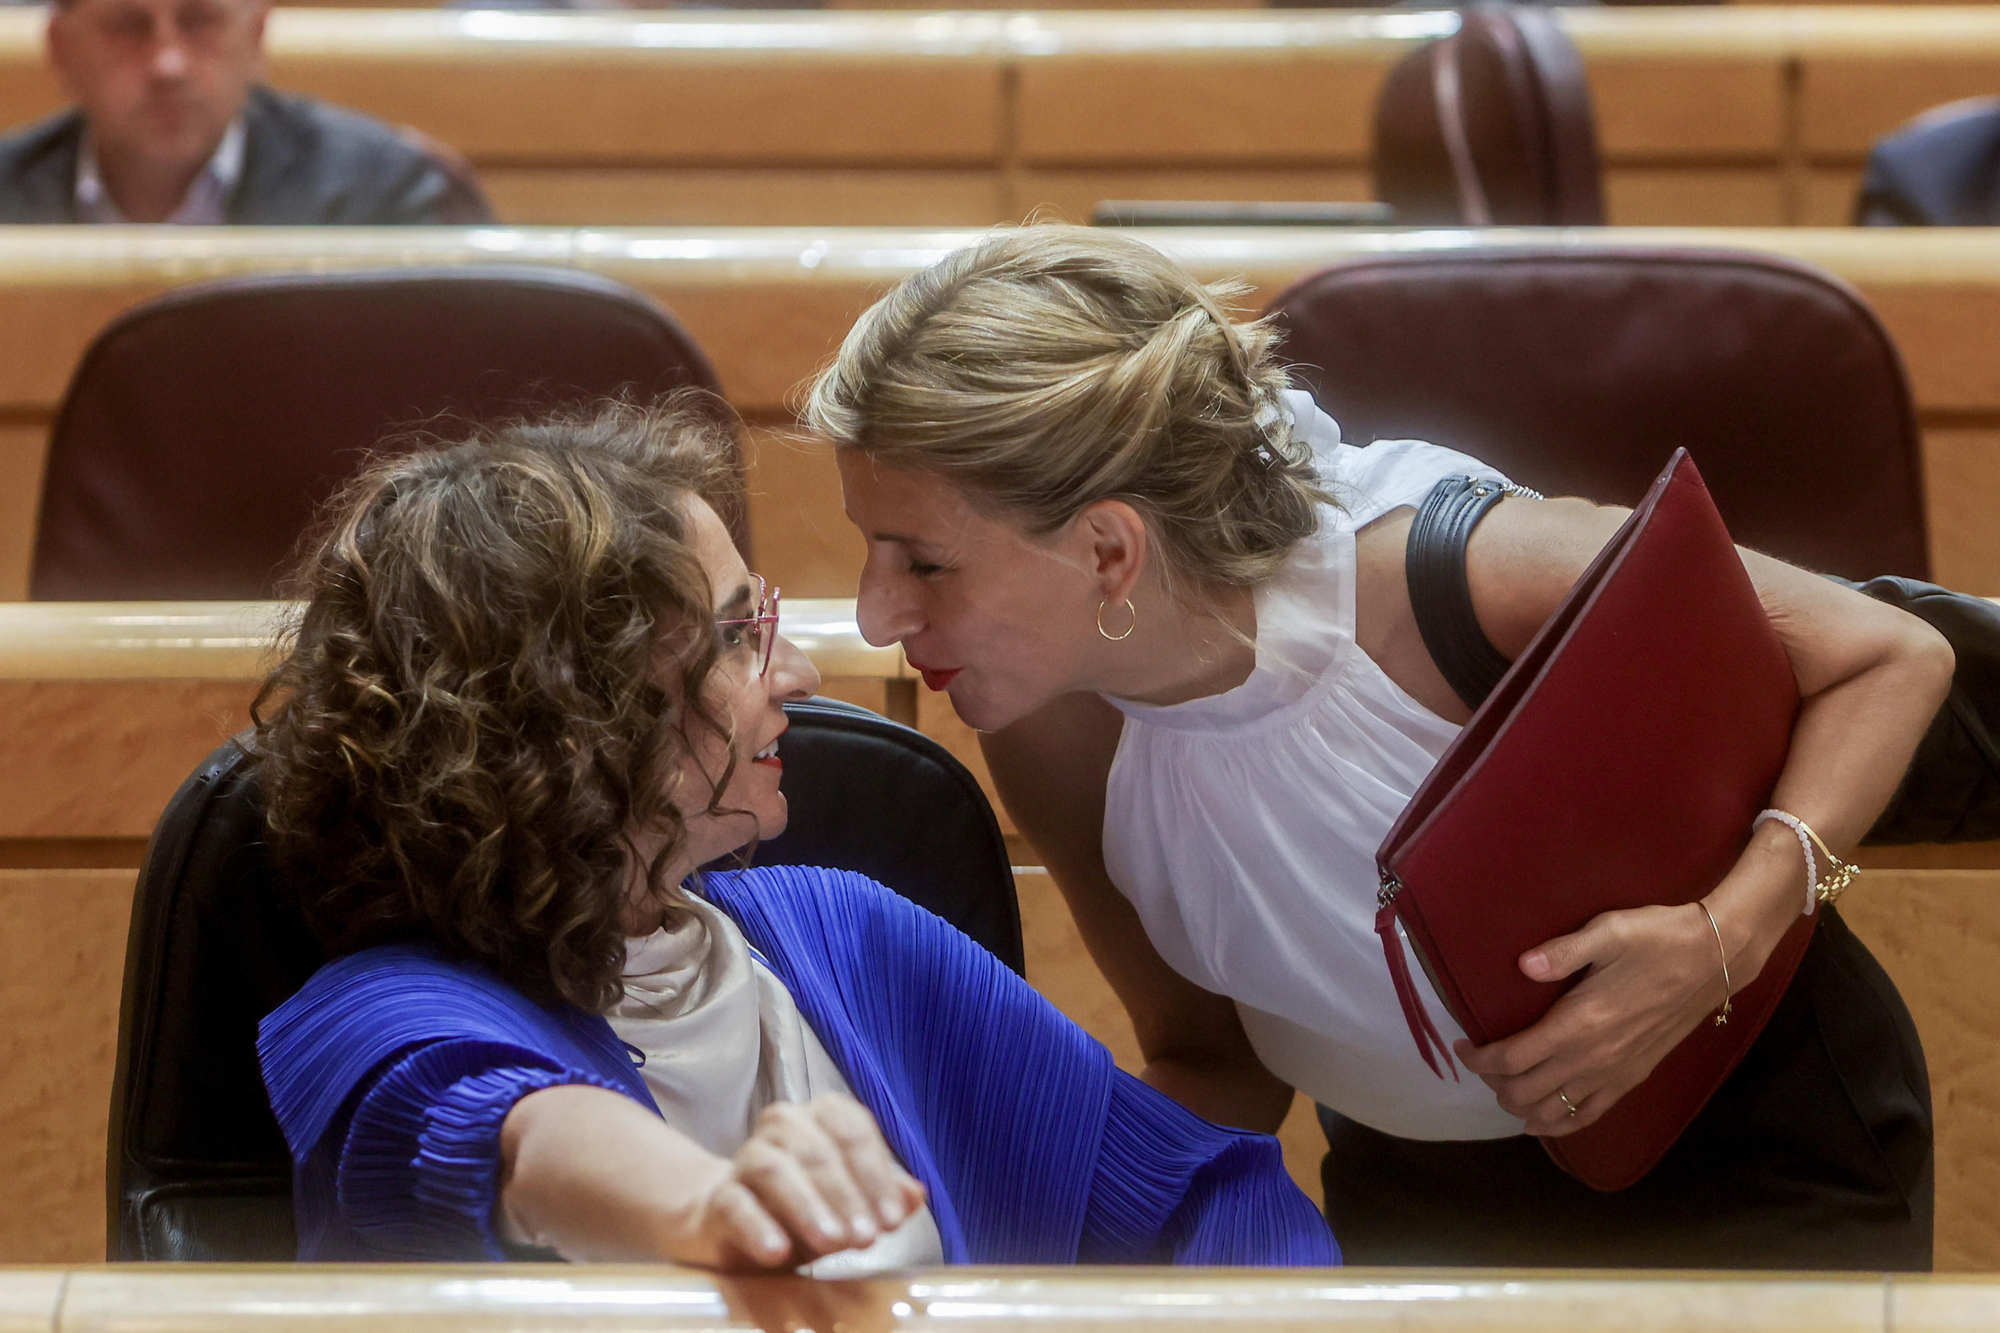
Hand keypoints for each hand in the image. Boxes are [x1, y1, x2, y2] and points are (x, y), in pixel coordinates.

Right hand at [669, 1093, 926, 1269]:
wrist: (731, 1218)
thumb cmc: (804, 1202)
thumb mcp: (850, 1200)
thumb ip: (884, 1194)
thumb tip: (916, 1195)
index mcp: (821, 1116)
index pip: (853, 1132)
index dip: (876, 1175)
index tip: (892, 1219)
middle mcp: (783, 1125)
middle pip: (817, 1152)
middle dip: (847, 1196)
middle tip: (867, 1238)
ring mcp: (747, 1158)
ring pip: (775, 1171)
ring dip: (808, 1207)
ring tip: (832, 1243)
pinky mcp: (720, 1196)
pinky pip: (736, 1205)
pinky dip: (758, 1227)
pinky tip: (778, 1251)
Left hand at [1453, 900, 1743, 1137]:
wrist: (1714, 958)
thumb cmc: (1658, 938)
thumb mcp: (1609, 932)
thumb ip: (1562, 952)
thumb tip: (1522, 965)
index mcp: (1578, 1024)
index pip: (1511, 1059)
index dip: (1478, 1060)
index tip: (1462, 1046)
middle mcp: (1593, 1058)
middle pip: (1524, 1092)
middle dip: (1492, 1083)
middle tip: (1480, 1062)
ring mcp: (1615, 1073)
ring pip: (1552, 1112)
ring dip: (1519, 1106)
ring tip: (1503, 1086)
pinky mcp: (1633, 1078)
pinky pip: (1589, 1117)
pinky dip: (1558, 1124)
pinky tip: (1541, 1121)